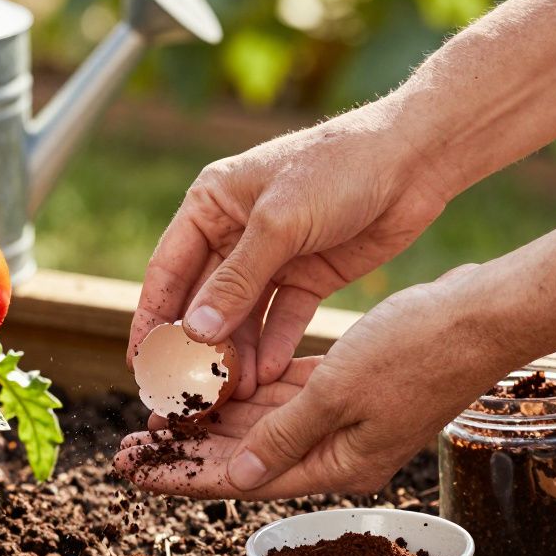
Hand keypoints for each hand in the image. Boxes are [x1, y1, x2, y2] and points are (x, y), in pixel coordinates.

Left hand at [116, 267, 516, 497]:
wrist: (482, 315)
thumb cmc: (418, 351)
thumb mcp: (339, 392)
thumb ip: (284, 433)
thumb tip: (239, 476)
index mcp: (338, 464)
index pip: (242, 477)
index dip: (184, 473)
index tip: (135, 470)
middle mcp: (338, 450)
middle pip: (246, 455)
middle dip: (189, 447)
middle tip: (132, 442)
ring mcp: (346, 419)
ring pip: (263, 423)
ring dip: (215, 417)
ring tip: (162, 411)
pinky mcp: (350, 387)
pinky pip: (288, 395)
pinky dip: (253, 389)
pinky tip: (216, 380)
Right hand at [127, 97, 454, 398]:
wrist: (414, 160)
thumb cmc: (338, 168)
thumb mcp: (279, 223)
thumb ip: (237, 280)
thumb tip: (196, 332)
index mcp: (211, 205)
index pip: (168, 270)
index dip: (152, 318)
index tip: (141, 362)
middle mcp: (234, 233)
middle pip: (203, 301)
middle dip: (195, 348)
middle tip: (184, 392)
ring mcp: (272, 258)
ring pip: (242, 317)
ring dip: (236, 355)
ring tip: (231, 395)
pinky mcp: (308, 277)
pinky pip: (282, 320)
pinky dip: (274, 347)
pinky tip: (267, 376)